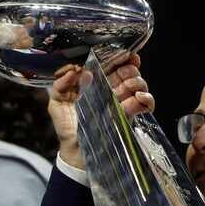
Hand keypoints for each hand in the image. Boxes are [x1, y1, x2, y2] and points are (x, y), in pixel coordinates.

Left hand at [48, 54, 154, 168]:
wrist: (75, 152)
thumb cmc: (67, 127)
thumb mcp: (57, 103)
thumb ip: (60, 85)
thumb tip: (73, 71)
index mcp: (96, 83)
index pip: (111, 65)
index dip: (119, 56)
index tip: (123, 52)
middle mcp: (111, 90)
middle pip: (128, 71)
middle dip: (129, 68)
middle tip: (125, 72)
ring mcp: (122, 102)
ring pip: (138, 84)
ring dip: (138, 81)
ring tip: (130, 85)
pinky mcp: (129, 117)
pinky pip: (145, 104)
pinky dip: (147, 99)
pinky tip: (139, 98)